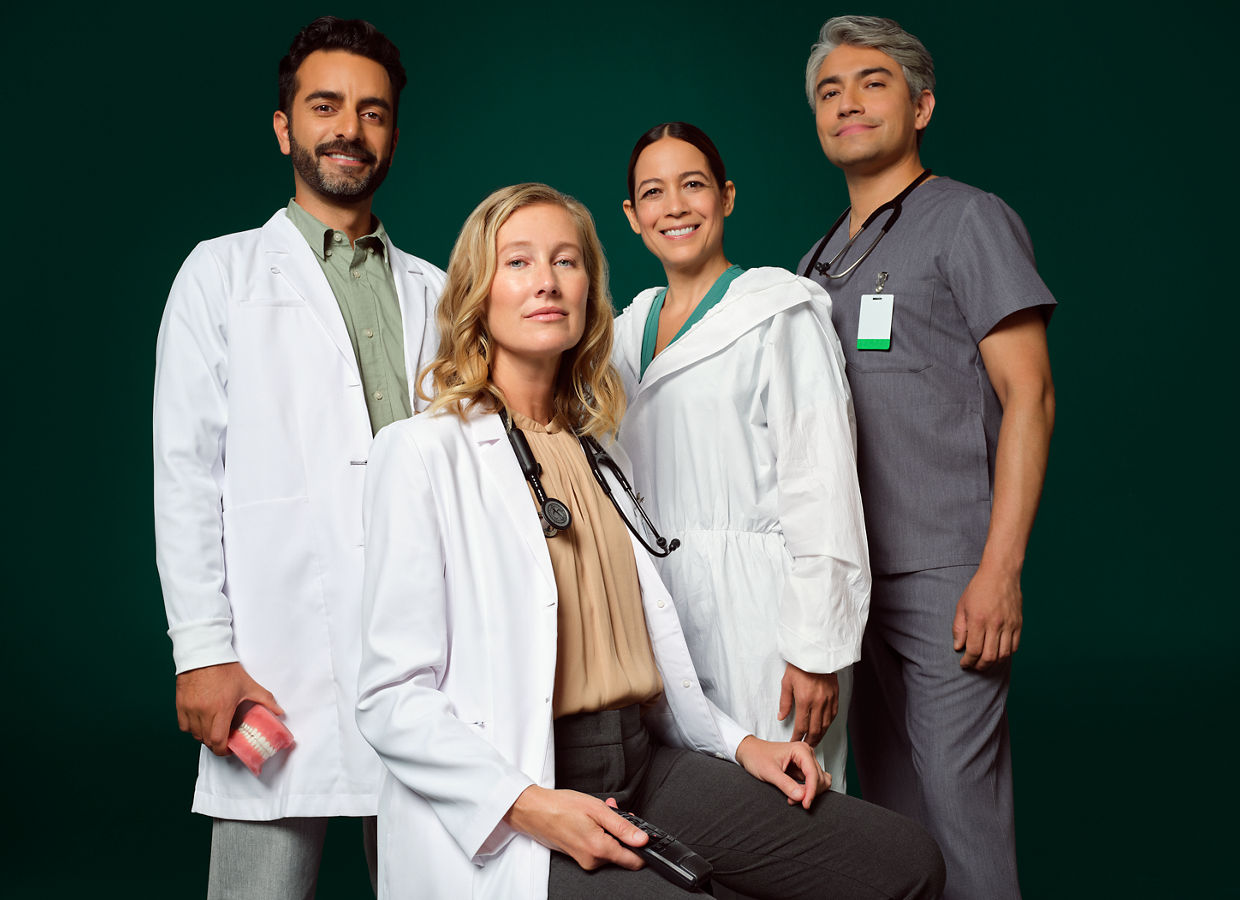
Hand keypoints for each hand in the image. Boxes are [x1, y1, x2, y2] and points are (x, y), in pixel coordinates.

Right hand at [175, 662, 283, 754]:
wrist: (204, 653)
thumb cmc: (225, 669)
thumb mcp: (247, 684)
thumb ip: (265, 699)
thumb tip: (280, 711)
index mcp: (221, 709)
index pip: (218, 740)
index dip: (223, 750)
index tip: (229, 748)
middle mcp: (203, 712)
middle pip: (206, 740)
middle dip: (216, 743)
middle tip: (224, 738)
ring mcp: (189, 709)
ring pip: (194, 734)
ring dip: (204, 736)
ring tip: (213, 729)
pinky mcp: (180, 704)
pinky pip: (183, 725)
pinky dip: (192, 728)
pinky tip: (200, 722)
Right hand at [503, 786, 647, 870]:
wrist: (533, 810)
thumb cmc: (560, 806)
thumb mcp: (597, 809)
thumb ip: (623, 827)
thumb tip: (643, 839)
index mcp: (599, 850)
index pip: (634, 861)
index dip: (642, 846)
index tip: (642, 832)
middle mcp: (592, 861)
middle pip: (622, 852)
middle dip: (622, 831)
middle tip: (614, 810)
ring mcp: (584, 860)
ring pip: (609, 848)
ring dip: (609, 829)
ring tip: (600, 810)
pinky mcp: (578, 856)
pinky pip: (597, 847)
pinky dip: (599, 833)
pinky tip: (591, 818)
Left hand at [734, 736, 828, 808]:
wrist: (749, 752)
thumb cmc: (756, 756)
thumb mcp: (769, 772)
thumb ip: (786, 784)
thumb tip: (801, 796)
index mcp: (800, 750)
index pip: (814, 774)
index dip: (811, 791)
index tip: (805, 804)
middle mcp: (806, 754)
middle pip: (819, 779)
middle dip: (809, 792)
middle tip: (793, 800)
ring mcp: (806, 761)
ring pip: (819, 782)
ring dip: (809, 793)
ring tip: (792, 797)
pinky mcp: (803, 769)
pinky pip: (812, 783)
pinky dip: (807, 791)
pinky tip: (795, 794)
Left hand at [777, 663, 838, 745]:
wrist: (816, 653)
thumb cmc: (799, 665)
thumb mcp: (787, 682)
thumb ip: (784, 702)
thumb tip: (781, 717)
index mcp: (804, 700)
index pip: (801, 726)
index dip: (797, 737)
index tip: (793, 742)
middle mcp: (818, 702)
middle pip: (815, 729)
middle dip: (809, 741)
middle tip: (805, 747)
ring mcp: (829, 700)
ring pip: (826, 725)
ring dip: (820, 735)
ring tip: (814, 741)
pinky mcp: (836, 696)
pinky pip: (833, 715)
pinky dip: (828, 724)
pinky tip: (824, 728)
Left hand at [952, 565, 1022, 670]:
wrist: (1001, 573)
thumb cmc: (978, 588)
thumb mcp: (962, 606)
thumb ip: (959, 628)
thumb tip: (958, 647)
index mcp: (978, 620)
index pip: (973, 650)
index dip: (968, 661)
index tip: (963, 664)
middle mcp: (995, 624)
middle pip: (989, 657)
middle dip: (979, 666)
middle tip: (973, 666)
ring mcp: (1009, 625)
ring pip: (1003, 655)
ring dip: (993, 664)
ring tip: (985, 663)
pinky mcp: (1018, 624)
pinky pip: (1014, 647)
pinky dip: (1005, 655)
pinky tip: (998, 654)